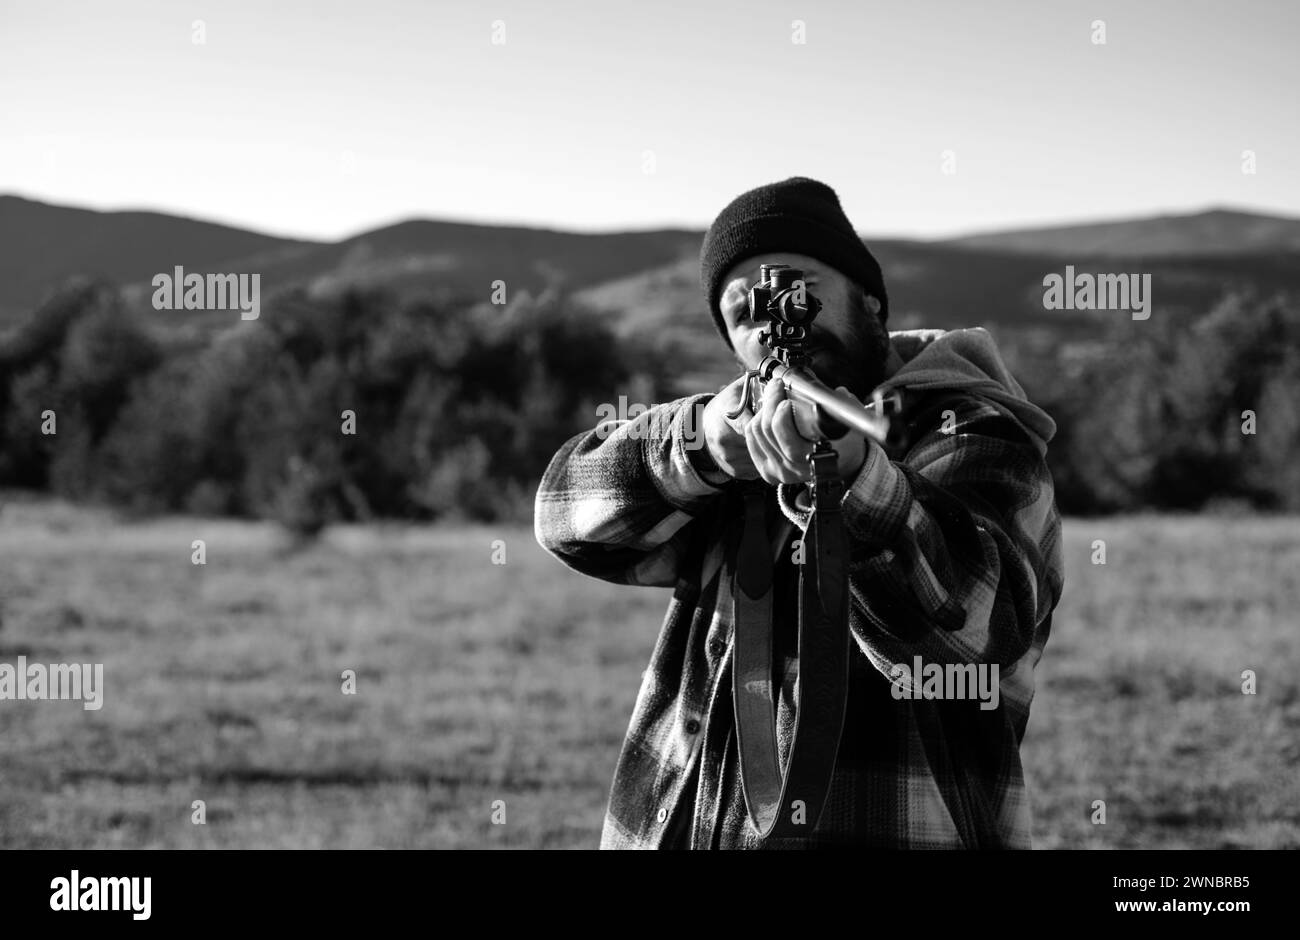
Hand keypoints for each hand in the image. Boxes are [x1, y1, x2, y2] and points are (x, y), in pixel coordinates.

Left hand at [703, 374, 867, 484]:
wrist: (839, 463)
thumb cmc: (844, 441)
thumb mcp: (849, 424)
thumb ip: (845, 407)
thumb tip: (838, 392)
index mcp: (815, 459)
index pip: (787, 439)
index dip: (781, 414)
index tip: (786, 398)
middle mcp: (794, 469)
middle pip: (767, 429)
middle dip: (770, 402)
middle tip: (777, 386)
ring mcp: (778, 472)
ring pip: (756, 432)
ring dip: (762, 410)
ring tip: (774, 398)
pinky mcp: (766, 470)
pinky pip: (751, 439)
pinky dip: (756, 421)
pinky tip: (767, 414)